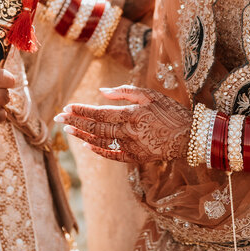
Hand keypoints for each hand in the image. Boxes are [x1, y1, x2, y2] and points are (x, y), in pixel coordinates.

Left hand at [56, 85, 190, 164]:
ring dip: (82, 136)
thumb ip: (125, 92)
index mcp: (131, 114)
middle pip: (95, 128)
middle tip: (59, 118)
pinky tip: (88, 146)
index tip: (66, 107)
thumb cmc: (171, 111)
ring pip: (101, 142)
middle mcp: (128, 132)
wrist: (190, 137)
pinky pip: (113, 155)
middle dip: (75, 122)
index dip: (81, 111)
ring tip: (69, 130)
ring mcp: (132, 147)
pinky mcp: (136, 158)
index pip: (98, 113)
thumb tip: (101, 92)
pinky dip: (99, 151)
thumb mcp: (150, 95)